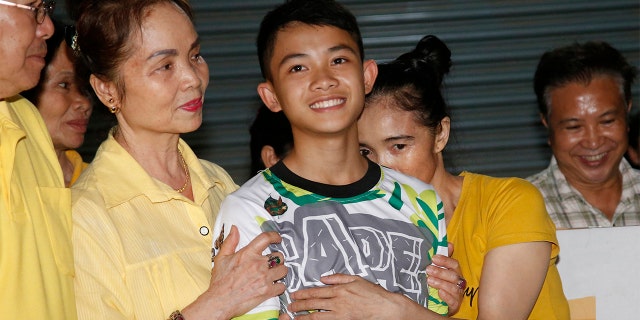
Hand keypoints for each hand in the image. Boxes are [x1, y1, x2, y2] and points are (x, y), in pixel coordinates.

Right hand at [182, 226, 286, 318]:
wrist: (220, 301)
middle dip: (278, 259)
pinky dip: (279, 286)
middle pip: (279, 256)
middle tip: (272, 263)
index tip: (277, 239)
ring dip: (280, 271)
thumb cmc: (220, 281)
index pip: (266, 238)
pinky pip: (282, 286)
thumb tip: (235, 228)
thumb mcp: (222, 258)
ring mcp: (264, 278)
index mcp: (248, 254)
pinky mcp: (267, 291)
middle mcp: (258, 264)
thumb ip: (230, 242)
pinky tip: (273, 286)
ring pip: (284, 270)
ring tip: (274, 274)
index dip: (275, 236)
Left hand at [286, 274, 432, 319]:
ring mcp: (339, 312)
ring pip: (316, 314)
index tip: (294, 294)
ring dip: (303, 315)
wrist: (385, 307)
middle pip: (313, 302)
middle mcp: (337, 300)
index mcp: (339, 288)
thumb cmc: (373, 293)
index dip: (303, 293)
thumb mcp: (356, 279)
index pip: (317, 291)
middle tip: (289, 306)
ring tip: (294, 317)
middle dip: (299, 304)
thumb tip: (324, 278)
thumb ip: (339, 277)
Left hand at [426, 243, 463, 314]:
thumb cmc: (440, 284)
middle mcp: (458, 283)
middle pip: (453, 275)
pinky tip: (439, 293)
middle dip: (440, 272)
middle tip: (428, 269)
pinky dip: (447, 296)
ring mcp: (458, 295)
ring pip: (453, 288)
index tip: (433, 258)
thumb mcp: (440, 270)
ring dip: (441, 283)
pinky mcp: (455, 306)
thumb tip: (449, 243)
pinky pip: (453, 301)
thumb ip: (444, 258)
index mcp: (455, 273)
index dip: (445, 260)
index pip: (454, 264)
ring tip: (429, 281)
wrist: (439, 304)